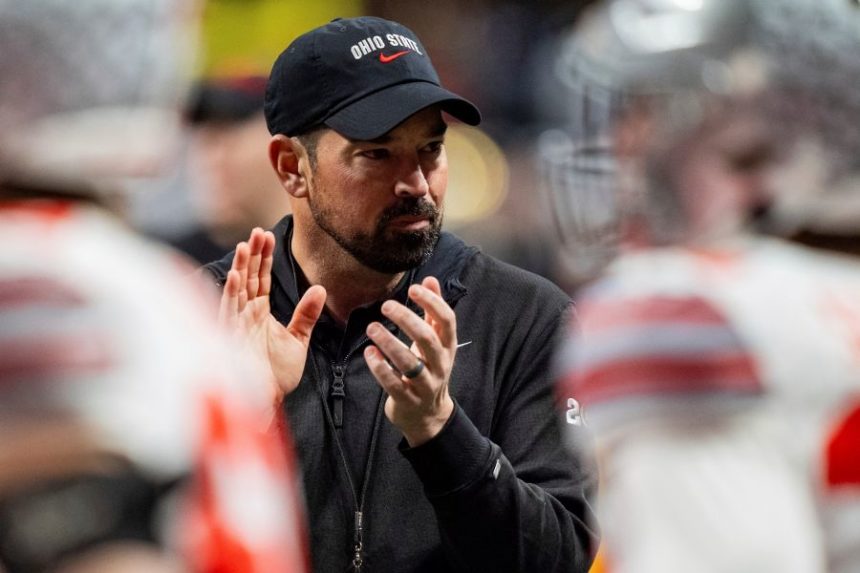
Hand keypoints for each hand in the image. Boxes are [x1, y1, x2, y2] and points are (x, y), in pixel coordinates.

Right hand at [219, 228, 325, 404]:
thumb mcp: (298, 340)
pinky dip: (231, 294)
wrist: (266, 401)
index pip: (260, 279)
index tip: (268, 235)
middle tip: (258, 231)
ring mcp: (236, 325)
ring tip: (245, 245)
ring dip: (240, 268)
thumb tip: (320, 289)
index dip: (263, 257)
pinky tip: (235, 277)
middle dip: (251, 254)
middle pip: (248, 278)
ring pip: (237, 290)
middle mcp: (245, 315)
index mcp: (259, 313)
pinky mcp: (230, 339)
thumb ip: (307, 315)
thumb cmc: (276, 375)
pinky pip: (229, 312)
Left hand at [364, 276, 455, 445]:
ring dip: (389, 343)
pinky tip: (369, 353)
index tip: (413, 288)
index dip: (433, 302)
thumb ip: (432, 312)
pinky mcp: (408, 400)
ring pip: (409, 362)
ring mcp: (425, 385)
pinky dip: (380, 367)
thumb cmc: (428, 369)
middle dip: (406, 320)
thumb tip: (430, 279)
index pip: (447, 321)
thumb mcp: (435, 342)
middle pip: (427, 339)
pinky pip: (393, 383)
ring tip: (371, 328)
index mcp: (447, 347)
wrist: (428, 416)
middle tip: (386, 305)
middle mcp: (440, 365)